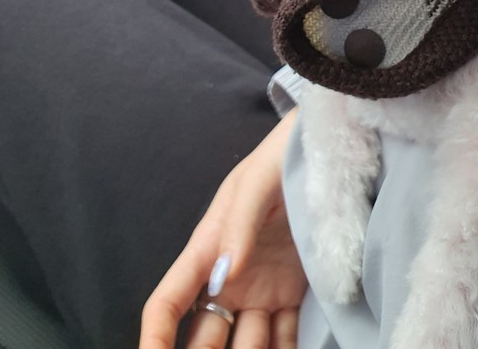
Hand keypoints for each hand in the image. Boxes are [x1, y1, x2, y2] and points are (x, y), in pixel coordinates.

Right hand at [140, 108, 305, 348]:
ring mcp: (260, 289)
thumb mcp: (257, 183)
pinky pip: (284, 337)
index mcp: (207, 249)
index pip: (168, 302)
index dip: (154, 338)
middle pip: (203, 338)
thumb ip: (239, 226)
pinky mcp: (292, 293)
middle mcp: (228, 279)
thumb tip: (222, 276)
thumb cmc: (281, 156)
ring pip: (244, 346)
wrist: (323, 148)